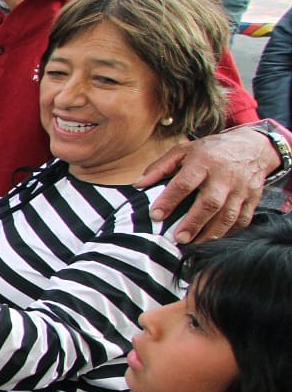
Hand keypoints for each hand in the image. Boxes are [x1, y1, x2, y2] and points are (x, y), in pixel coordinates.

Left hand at [139, 127, 273, 242]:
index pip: (184, 183)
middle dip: (194, 222)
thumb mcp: (183, 151)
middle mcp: (224, 176)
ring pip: (228, 215)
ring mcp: (241, 188)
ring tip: (195, 244)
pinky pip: (243, 219)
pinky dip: (230, 232)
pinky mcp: (253, 198)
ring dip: (212, 232)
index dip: (169, 200)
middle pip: (210, 202)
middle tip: (179, 238)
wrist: (252, 146)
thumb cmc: (210, 151)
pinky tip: (215, 239)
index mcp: (203, 162)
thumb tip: (137, 184)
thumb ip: (160, 168)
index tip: (155, 215)